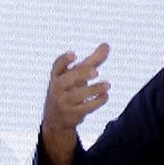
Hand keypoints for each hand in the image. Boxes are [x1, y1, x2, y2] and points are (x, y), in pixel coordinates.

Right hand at [41, 44, 109, 164]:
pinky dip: (96, 102)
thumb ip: (92, 60)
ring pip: (77, 96)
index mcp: (57, 76)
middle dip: (81, 75)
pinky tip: (105, 96)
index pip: (57, 66)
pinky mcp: (71, 114)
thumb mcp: (77, 75)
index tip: (74, 55)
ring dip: (93, 90)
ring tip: (107, 85)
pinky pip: (84, 108)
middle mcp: (58, 88)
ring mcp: (63, 102)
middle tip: (96, 71)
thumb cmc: (69, 90)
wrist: (56, 119)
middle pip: (67, 80)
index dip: (64, 60)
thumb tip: (107, 45)